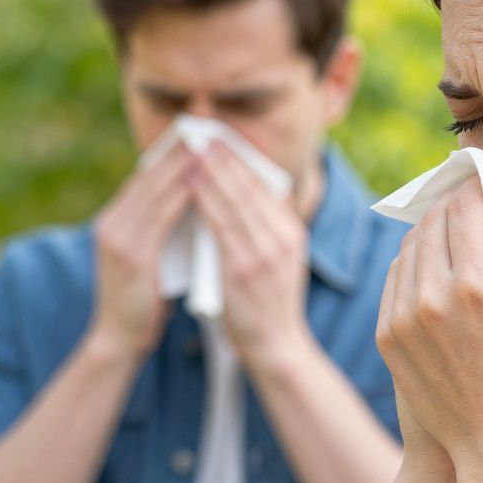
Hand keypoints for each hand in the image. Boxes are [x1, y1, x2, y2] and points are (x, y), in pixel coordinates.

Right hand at [88, 138, 196, 357]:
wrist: (118, 340)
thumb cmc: (141, 302)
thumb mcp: (146, 258)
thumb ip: (159, 230)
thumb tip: (190, 201)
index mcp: (113, 221)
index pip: (144, 178)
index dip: (169, 155)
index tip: (195, 135)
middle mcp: (111, 223)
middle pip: (149, 177)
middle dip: (179, 153)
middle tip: (206, 131)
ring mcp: (119, 238)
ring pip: (156, 192)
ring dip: (184, 168)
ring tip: (209, 148)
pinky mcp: (132, 254)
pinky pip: (163, 216)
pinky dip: (184, 196)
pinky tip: (203, 183)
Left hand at [191, 142, 316, 370]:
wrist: (275, 346)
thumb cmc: (269, 305)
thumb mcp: (282, 262)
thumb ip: (271, 231)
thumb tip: (260, 197)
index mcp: (292, 233)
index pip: (266, 186)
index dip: (244, 160)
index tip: (224, 141)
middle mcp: (283, 237)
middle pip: (252, 186)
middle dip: (226, 158)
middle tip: (205, 135)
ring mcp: (265, 252)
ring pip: (235, 200)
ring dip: (212, 172)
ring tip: (193, 151)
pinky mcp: (244, 267)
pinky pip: (221, 224)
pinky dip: (205, 200)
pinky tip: (190, 184)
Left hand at [376, 178, 482, 475]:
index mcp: (477, 284)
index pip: (466, 207)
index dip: (479, 188)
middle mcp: (431, 296)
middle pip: (433, 222)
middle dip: (454, 205)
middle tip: (476, 202)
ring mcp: (402, 318)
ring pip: (409, 248)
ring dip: (432, 232)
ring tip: (461, 234)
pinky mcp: (387, 336)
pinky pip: (395, 279)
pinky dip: (414, 263)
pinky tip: (439, 267)